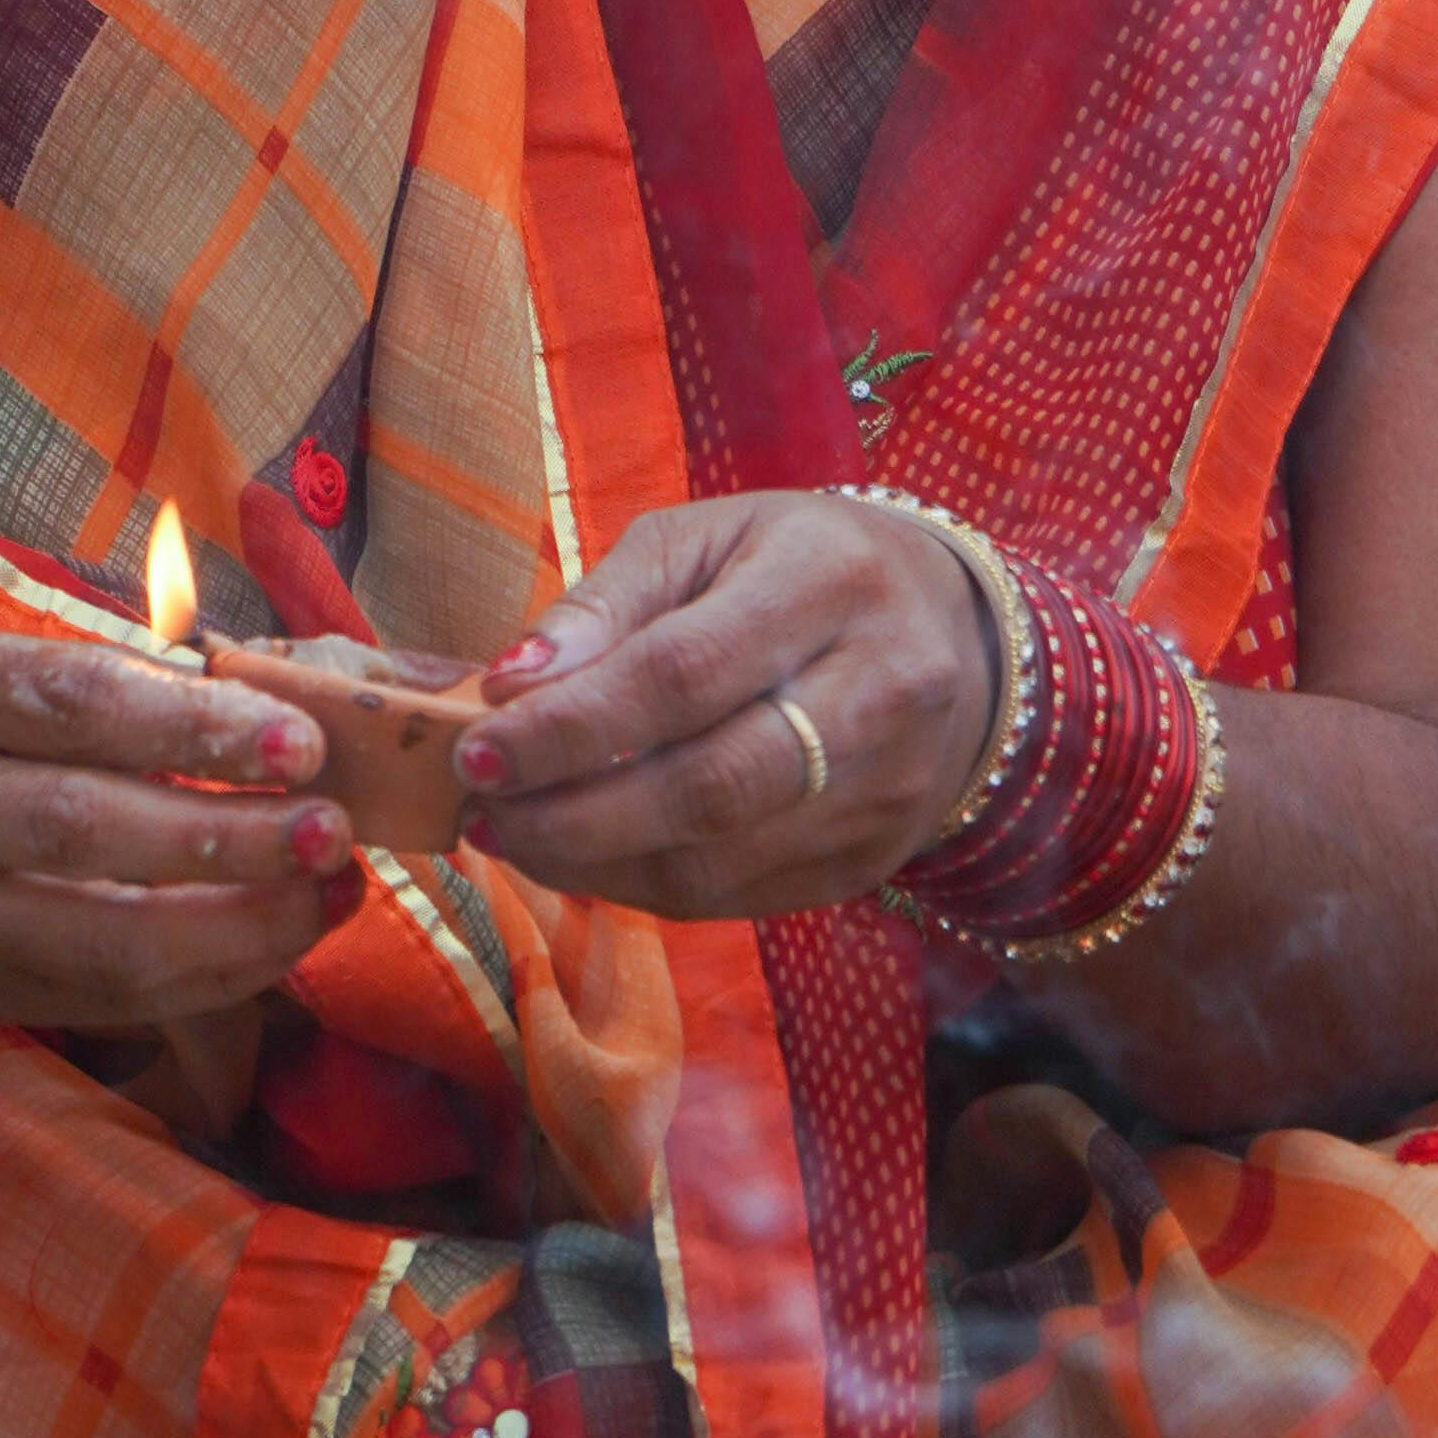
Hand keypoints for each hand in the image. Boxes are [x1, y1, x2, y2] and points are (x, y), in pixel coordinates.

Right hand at [0, 621, 359, 1026]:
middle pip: (88, 833)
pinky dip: (205, 979)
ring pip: (101, 944)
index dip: (193, 726)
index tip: (298, 739)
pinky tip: (278, 941)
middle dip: (230, 841)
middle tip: (332, 829)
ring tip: (332, 892)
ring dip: (240, 928)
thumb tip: (268, 722)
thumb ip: (100, 682)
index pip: (72, 706)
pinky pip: (101, 1002)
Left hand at [450, 495, 999, 919]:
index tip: (478, 749)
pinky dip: (641, 886)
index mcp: (832, 582)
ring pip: (717, 864)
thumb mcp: (709, 539)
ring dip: (593, 863)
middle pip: (710, 786)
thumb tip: (513, 683)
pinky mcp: (870, 861)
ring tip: (513, 836)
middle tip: (483, 812)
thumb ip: (608, 605)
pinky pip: (736, 898)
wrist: (959, 642)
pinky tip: (585, 856)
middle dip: (573, 815)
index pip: (685, 674)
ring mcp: (884, 792)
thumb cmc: (801, 570)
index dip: (571, 726)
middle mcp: (880, 692)